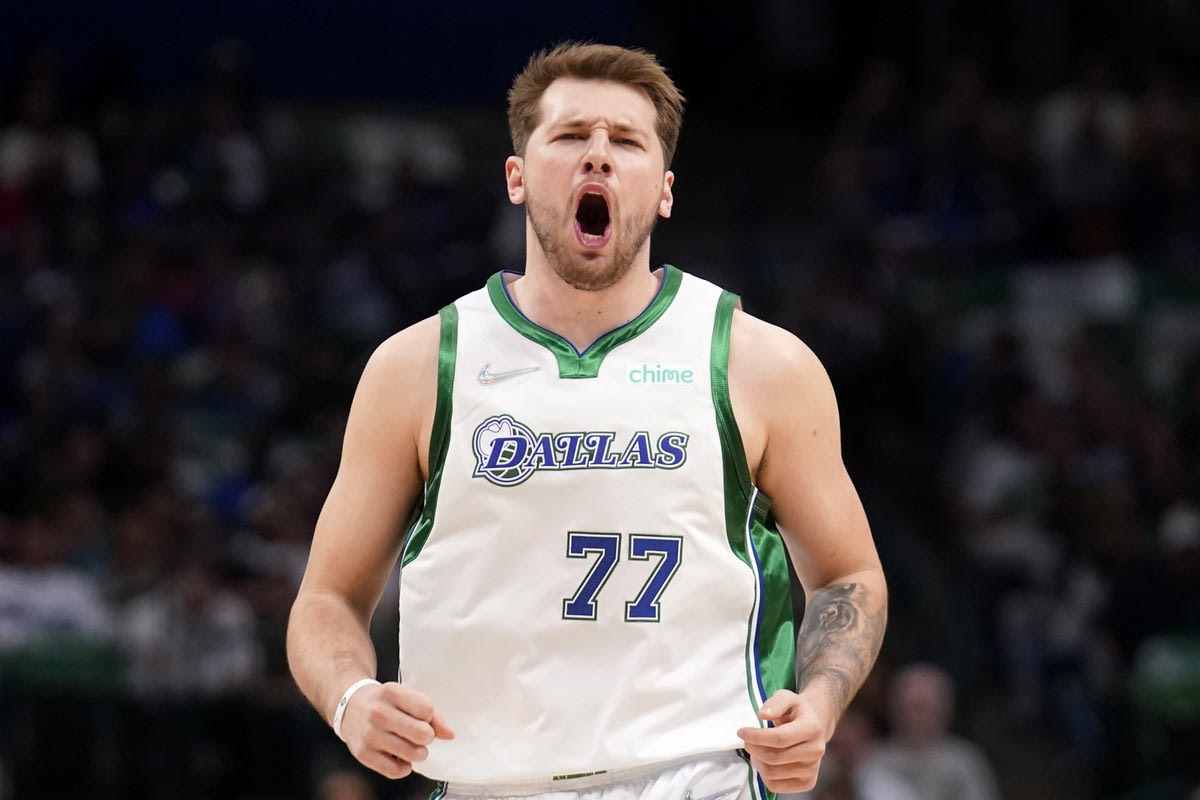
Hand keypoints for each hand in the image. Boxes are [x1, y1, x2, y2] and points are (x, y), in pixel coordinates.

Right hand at [339, 681, 454, 778]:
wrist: (349, 706)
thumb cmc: (384, 702)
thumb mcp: (405, 697)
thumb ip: (431, 713)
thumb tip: (449, 734)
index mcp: (391, 692)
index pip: (427, 709)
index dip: (430, 717)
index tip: (423, 718)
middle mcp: (379, 713)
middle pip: (422, 733)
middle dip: (427, 737)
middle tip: (420, 734)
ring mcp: (370, 734)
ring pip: (412, 753)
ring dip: (419, 753)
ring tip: (412, 746)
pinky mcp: (363, 754)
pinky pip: (395, 770)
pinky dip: (404, 767)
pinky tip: (401, 758)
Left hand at [736, 688, 833, 792]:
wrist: (812, 727)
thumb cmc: (795, 712)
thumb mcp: (787, 697)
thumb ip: (776, 702)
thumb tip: (763, 714)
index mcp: (812, 728)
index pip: (779, 738)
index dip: (756, 736)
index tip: (741, 731)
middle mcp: (816, 751)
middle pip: (774, 757)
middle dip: (753, 748)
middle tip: (746, 740)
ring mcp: (812, 769)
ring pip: (773, 773)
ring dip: (757, 761)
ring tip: (755, 749)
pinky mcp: (807, 783)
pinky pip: (776, 786)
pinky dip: (763, 775)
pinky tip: (764, 761)